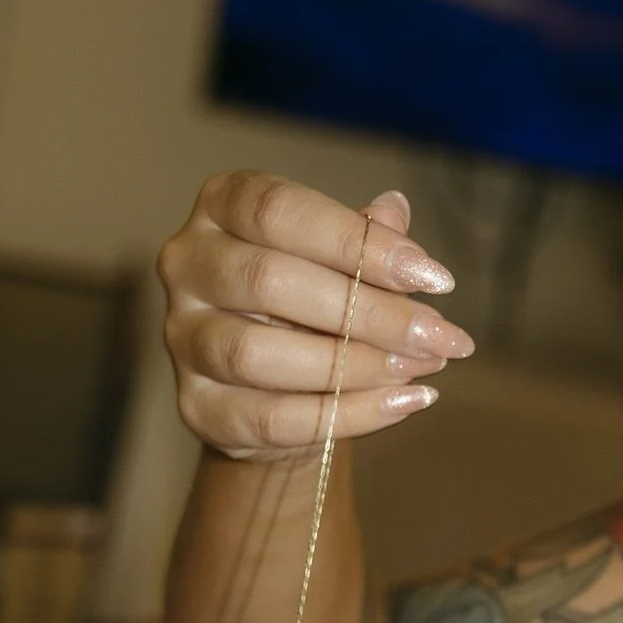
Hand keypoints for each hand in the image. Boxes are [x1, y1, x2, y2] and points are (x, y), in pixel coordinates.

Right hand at [157, 174, 474, 459]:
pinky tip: (403, 402)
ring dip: (356, 365)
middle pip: (269, 280)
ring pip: (259, 354)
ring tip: (421, 367)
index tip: (433, 278)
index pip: (279, 211)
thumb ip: (364, 238)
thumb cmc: (312, 303)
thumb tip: (396, 210)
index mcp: (221, 205)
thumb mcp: (339, 258)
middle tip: (440, 335)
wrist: (278, 389)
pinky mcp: (198, 407)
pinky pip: (271, 417)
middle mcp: (188, 264)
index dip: (357, 242)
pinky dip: (346, 413)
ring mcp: (183, 338)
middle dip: (369, 311)